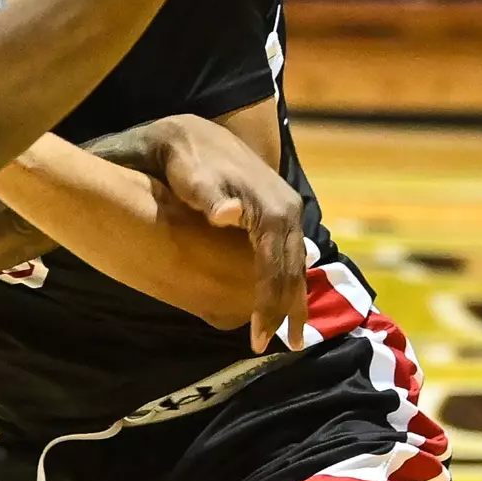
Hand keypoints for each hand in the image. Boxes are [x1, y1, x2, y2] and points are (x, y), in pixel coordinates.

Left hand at [144, 114, 308, 353]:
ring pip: (295, 264)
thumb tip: (227, 214)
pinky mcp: (278, 210)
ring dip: (291, 299)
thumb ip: (208, 198)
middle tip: (272, 346)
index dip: (269, 304)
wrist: (189, 134)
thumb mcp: (191, 177)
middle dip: (285, 310)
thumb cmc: (186, 161)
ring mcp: (286, 209)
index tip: (258, 337)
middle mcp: (287, 209)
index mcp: (271, 208)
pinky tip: (278, 301)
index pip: (276, 268)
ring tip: (285, 336)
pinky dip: (285, 280)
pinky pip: (287, 253)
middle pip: (292, 270)